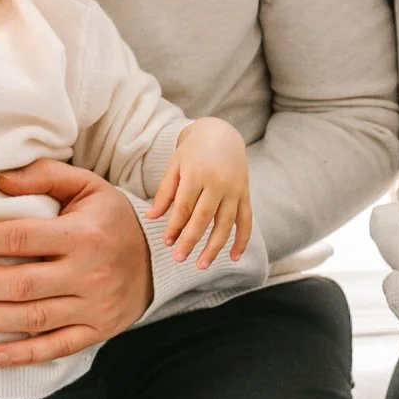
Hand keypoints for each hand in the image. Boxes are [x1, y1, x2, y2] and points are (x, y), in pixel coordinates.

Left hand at [0, 159, 152, 367]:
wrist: (159, 259)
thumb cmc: (111, 220)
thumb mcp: (88, 186)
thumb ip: (46, 176)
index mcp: (84, 234)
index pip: (20, 237)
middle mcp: (90, 272)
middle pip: (18, 283)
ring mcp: (95, 306)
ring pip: (31, 317)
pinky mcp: (98, 330)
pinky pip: (57, 347)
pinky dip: (24, 354)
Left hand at [147, 118, 251, 267]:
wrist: (222, 134)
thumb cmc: (192, 151)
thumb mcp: (175, 166)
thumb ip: (165, 192)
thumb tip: (152, 217)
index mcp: (197, 174)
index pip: (184, 207)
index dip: (174, 227)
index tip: (166, 242)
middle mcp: (218, 182)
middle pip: (203, 218)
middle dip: (190, 241)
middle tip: (178, 259)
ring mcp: (234, 189)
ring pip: (225, 223)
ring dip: (214, 246)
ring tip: (201, 265)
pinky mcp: (245, 193)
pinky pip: (246, 220)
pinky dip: (242, 240)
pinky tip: (234, 257)